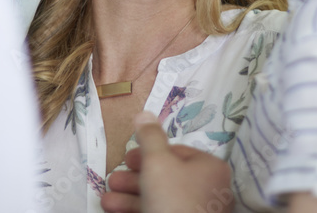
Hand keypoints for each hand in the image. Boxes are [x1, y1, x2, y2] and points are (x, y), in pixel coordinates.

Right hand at [102, 112, 233, 212]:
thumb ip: (149, 136)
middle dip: (133, 178)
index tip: (126, 159)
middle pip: (165, 176)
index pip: (177, 152)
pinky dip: (139, 210)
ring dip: (130, 197)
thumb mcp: (156, 161)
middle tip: (113, 180)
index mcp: (209, 167)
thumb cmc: (172, 197)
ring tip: (106, 200)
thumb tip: (144, 113)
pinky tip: (117, 211)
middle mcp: (209, 190)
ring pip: (160, 198)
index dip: (148, 153)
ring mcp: (198, 212)